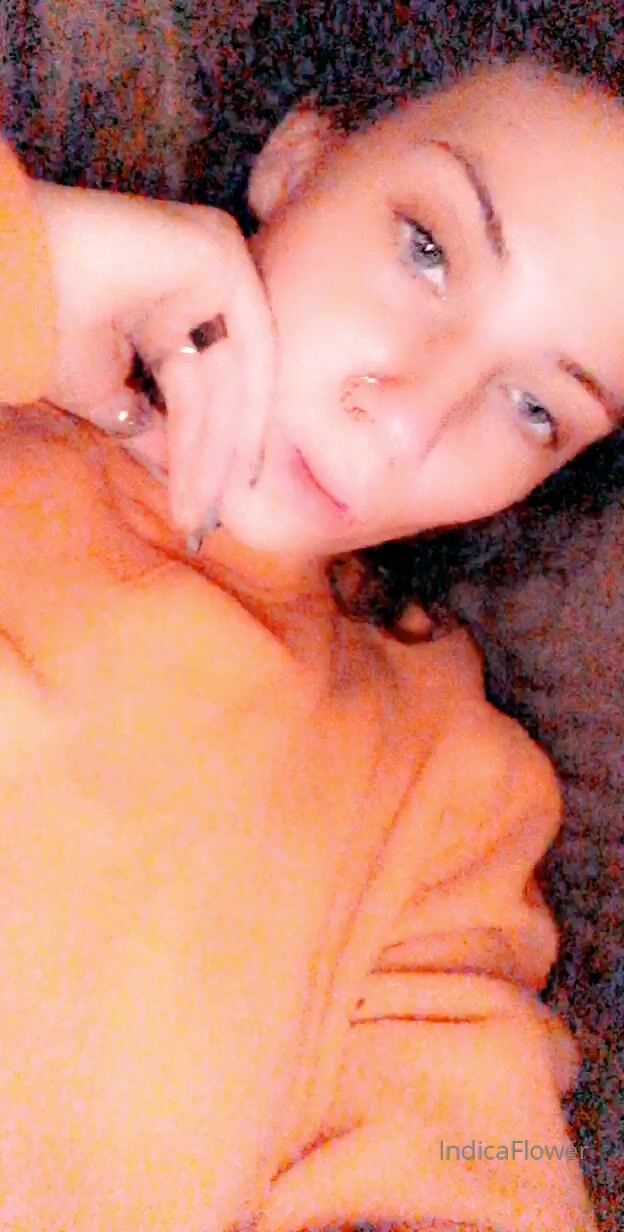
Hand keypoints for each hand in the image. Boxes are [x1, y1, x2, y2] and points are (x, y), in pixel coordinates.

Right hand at [33, 181, 275, 536]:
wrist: (12, 280)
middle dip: (207, 466)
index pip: (198, 391)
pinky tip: (233, 471)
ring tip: (197, 512)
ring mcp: (216, 264)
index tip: (191, 517)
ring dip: (214, 454)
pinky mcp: (223, 252)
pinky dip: (245, 413)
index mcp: (170, 305)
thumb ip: (150, 428)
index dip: (196, 459)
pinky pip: (251, 348)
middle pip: (217, 391)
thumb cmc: (41, 329)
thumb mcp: (105, 395)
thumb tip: (177, 473)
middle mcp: (200, 283)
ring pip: (231, 380)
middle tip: (196, 526)